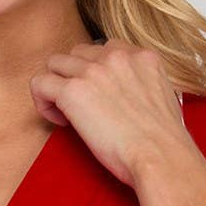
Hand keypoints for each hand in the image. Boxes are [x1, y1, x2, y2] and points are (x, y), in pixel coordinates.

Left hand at [28, 39, 196, 188]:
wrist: (160, 156)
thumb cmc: (165, 142)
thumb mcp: (164, 98)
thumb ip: (144, 85)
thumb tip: (127, 96)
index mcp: (141, 56)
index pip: (105, 49)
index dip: (96, 73)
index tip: (100, 97)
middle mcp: (116, 55)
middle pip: (78, 53)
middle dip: (75, 77)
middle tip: (82, 107)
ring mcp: (92, 70)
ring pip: (55, 63)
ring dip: (57, 86)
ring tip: (67, 114)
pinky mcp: (73, 91)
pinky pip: (40, 83)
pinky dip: (42, 101)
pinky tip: (59, 121)